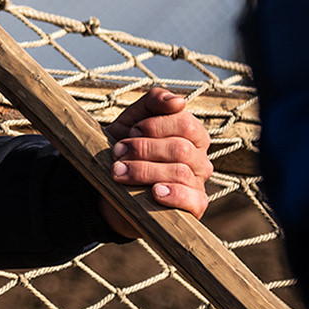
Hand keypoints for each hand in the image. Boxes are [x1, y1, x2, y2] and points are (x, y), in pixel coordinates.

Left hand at [96, 87, 212, 237]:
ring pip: (180, 172)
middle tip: (117, 152)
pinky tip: (154, 192)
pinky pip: (193, 200)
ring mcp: (198, 184)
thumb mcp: (132, 119)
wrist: (108, 188)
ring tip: (118, 172)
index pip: (186, 123)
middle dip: (144, 148)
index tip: (130, 130)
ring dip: (144, 170)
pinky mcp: (194, 207)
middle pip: (181, 149)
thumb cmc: (126, 150)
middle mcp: (200, 159)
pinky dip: (173, 194)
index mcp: (192, 135)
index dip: (156, 125)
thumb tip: (179, 101)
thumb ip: (153, 102)